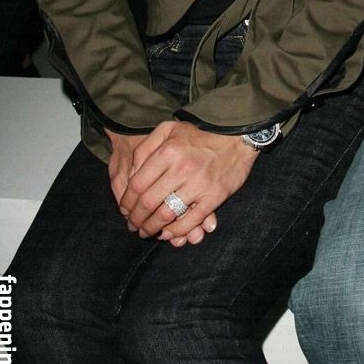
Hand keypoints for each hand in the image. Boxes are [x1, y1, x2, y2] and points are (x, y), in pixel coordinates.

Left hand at [106, 125, 216, 246]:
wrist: (238, 136)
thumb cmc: (199, 134)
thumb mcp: (169, 129)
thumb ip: (146, 147)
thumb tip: (131, 173)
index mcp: (167, 152)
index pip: (136, 185)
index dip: (126, 202)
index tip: (125, 210)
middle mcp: (181, 169)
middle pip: (148, 203)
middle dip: (136, 219)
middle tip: (133, 225)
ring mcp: (199, 184)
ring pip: (166, 215)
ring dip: (152, 228)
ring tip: (147, 232)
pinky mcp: (214, 196)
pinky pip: (191, 221)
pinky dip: (177, 232)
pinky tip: (168, 233)